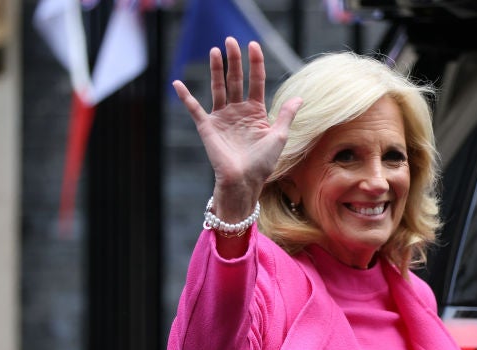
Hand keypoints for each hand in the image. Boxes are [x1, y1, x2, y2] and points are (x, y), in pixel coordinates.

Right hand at [173, 38, 301, 222]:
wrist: (244, 182)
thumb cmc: (262, 164)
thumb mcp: (279, 137)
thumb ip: (286, 115)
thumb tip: (299, 97)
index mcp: (256, 112)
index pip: (256, 82)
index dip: (255, 64)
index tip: (254, 45)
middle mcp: (238, 111)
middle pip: (236, 80)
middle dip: (234, 60)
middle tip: (231, 40)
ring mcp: (222, 118)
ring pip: (218, 88)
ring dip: (216, 70)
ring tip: (216, 50)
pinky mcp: (208, 127)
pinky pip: (194, 109)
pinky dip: (186, 96)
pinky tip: (178, 83)